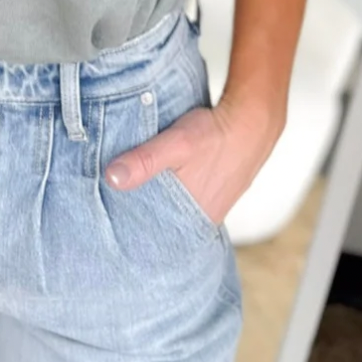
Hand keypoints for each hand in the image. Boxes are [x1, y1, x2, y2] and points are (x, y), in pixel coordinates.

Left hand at [103, 96, 279, 225]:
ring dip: (157, 207)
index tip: (110, 226)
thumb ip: (144, 161)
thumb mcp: (175, 144)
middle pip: (163, 226)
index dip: (131, 231)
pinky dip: (173, 198)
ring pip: (175, 215)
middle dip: (142, 219)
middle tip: (115, 212)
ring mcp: (210, 209)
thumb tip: (111, 178)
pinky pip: (187, 205)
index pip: (153, 238)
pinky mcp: (215, 196)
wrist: (251, 123)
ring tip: (133, 198)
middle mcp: (201, 219)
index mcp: (189, 217)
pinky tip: (164, 186)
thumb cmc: (214, 135)